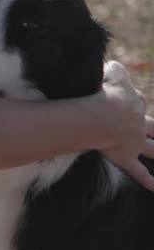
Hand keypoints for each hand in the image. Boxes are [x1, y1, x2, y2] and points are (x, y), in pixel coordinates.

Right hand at [97, 61, 153, 190]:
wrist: (100, 114)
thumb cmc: (102, 91)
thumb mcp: (111, 72)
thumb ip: (114, 69)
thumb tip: (113, 68)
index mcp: (134, 102)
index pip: (134, 100)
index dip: (127, 100)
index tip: (118, 99)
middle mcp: (139, 122)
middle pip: (152, 127)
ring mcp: (134, 142)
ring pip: (152, 149)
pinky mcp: (125, 157)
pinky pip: (138, 171)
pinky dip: (147, 180)